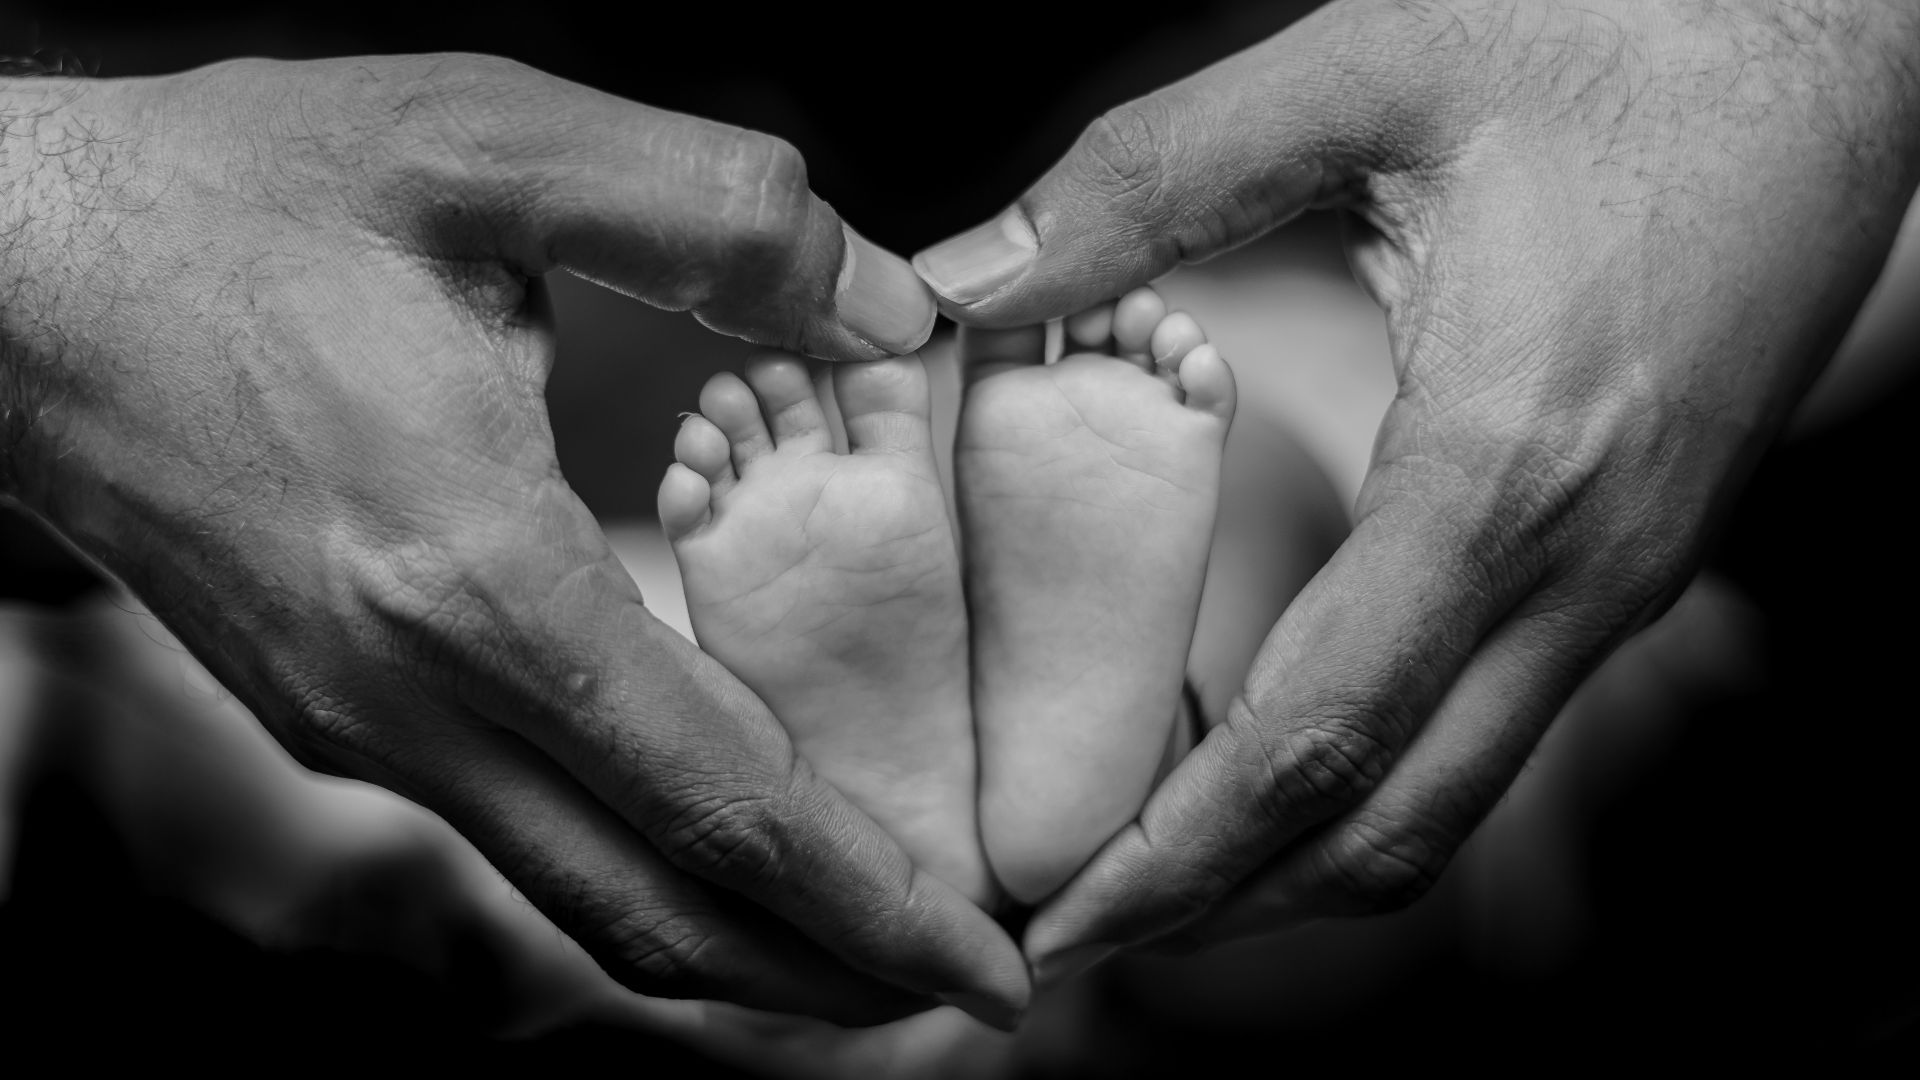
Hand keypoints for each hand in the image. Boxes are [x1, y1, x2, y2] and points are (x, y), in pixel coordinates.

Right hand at [0, 55, 1024, 1025]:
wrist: (8, 272)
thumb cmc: (236, 195)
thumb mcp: (484, 143)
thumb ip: (712, 213)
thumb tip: (892, 305)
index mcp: (471, 574)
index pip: (716, 798)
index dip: (871, 897)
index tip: (990, 966)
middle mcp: (407, 695)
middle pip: (653, 908)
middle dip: (827, 974)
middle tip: (971, 998)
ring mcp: (354, 722)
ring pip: (579, 893)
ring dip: (737, 942)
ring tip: (865, 948)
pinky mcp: (329, 707)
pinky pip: (517, 831)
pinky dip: (643, 868)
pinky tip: (713, 833)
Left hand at [913, 0, 1919, 975]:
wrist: (1841, 28)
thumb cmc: (1623, 29)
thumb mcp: (1366, 70)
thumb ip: (1152, 177)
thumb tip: (969, 277)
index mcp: (1506, 465)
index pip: (1317, 742)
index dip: (1171, 859)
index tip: (1052, 920)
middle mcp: (1585, 561)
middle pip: (1391, 828)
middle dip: (1218, 912)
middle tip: (1066, 938)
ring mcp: (1628, 571)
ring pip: (1451, 793)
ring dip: (1291, 864)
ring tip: (1143, 869)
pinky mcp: (1636, 548)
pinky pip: (1488, 719)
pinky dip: (1360, 778)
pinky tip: (1259, 741)